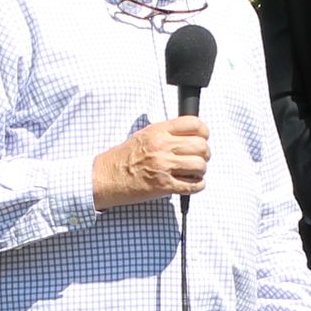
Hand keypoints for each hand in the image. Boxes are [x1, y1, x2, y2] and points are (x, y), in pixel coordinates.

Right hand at [92, 116, 209, 209]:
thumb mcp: (143, 135)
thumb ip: (166, 132)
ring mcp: (163, 167)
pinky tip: (192, 183)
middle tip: (199, 158)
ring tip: (193, 172)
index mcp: (158, 131)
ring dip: (200, 171)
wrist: (105, 177)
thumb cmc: (123, 157)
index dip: (204, 132)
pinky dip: (197, 185)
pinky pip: (193, 186)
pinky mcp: (163, 186)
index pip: (194, 124)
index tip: (203, 138)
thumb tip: (190, 133)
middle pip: (201, 146)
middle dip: (205, 154)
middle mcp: (162, 147)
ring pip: (200, 166)